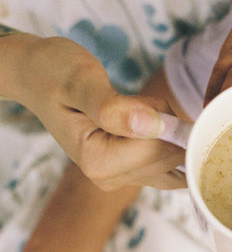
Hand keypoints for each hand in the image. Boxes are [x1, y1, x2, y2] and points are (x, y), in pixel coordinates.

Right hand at [10, 35, 186, 189]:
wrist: (37, 76)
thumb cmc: (56, 73)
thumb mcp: (81, 81)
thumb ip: (114, 108)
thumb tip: (152, 127)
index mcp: (96, 161)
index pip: (159, 148)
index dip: (162, 116)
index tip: (136, 99)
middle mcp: (107, 178)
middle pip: (170, 156)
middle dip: (165, 123)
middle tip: (133, 101)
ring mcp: (119, 178)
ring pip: (174, 159)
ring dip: (167, 129)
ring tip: (133, 110)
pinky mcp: (129, 171)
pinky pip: (170, 165)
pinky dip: (170, 141)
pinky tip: (148, 123)